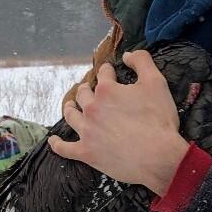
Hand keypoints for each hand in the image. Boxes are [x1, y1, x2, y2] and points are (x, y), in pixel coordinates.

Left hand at [49, 50, 188, 195]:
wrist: (158, 156)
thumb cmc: (158, 120)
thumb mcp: (157, 82)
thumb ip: (142, 61)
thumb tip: (127, 55)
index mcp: (107, 90)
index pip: (103, 74)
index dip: (107, 71)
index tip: (110, 71)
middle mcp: (92, 108)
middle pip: (84, 94)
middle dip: (87, 88)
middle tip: (90, 89)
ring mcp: (87, 131)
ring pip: (72, 116)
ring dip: (70, 108)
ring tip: (71, 105)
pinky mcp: (86, 152)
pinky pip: (65, 148)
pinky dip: (57, 144)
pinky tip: (53, 141)